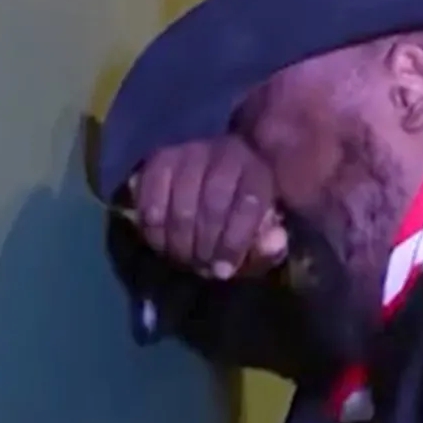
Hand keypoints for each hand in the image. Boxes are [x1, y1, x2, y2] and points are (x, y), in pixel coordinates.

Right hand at [130, 136, 288, 278]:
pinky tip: (161, 244)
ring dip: (180, 243)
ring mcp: (190, 152)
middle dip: (206, 246)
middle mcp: (227, 152)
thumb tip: (270, 244)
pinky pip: (151, 201)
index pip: (248, 204)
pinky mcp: (160, 160)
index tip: (223, 270)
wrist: (210, 179)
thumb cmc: (239, 217)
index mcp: (259, 171)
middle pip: (213, 205)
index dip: (235, 242)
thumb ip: (269, 246)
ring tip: (183, 259)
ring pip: (181, 206)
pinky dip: (154, 231)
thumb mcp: (262, 235)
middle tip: (200, 266)